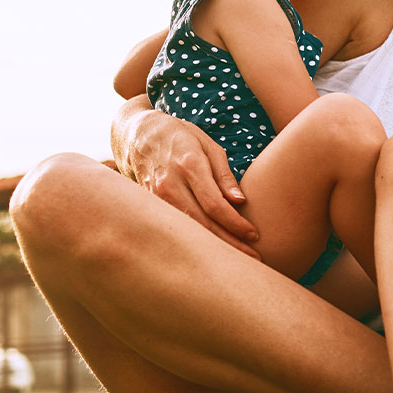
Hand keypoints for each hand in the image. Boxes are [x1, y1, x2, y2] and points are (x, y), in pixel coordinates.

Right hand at [121, 108, 259, 258]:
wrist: (139, 134)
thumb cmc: (181, 136)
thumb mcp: (208, 145)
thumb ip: (224, 175)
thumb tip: (240, 201)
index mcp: (189, 165)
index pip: (215, 204)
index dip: (235, 223)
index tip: (253, 234)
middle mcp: (170, 183)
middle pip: (202, 223)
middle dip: (229, 243)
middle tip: (252, 257)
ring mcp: (156, 197)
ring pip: (187, 230)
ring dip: (212, 246)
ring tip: (235, 258)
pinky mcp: (149, 205)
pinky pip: (175, 226)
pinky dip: (193, 240)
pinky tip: (209, 249)